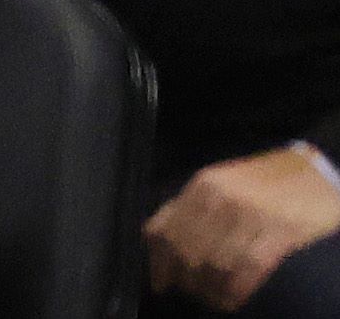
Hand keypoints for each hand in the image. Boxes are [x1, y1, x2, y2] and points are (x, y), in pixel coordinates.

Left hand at [146, 147, 339, 310]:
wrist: (313, 172)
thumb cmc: (264, 182)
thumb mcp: (220, 184)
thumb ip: (192, 207)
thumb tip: (159, 239)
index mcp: (202, 185)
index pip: (165, 230)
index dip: (159, 263)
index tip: (161, 283)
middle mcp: (220, 198)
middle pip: (188, 251)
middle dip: (185, 280)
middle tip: (191, 294)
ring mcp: (250, 214)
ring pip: (216, 263)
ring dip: (210, 290)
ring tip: (211, 300)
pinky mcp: (280, 231)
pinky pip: (249, 268)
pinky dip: (235, 290)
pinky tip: (231, 301)